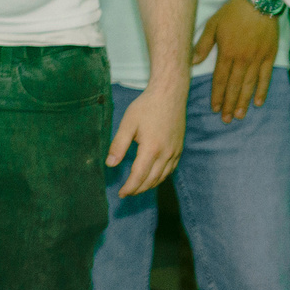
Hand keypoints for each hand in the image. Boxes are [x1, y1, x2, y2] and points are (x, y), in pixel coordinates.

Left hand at [108, 76, 186, 197]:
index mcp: (152, 149)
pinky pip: (170, 169)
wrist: (169, 94)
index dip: (129, 187)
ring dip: (149, 185)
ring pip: (162, 176)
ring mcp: (175, 152)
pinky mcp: (179, 148)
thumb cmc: (146, 107)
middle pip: (151, 180)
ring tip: (136, 187)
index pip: (139, 176)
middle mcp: (166, 154)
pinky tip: (152, 176)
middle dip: (138, 189)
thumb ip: (118, 145)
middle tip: (126, 193)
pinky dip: (160, 176)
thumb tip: (110, 164)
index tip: (121, 194)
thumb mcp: (128, 123)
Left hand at [194, 0, 279, 122]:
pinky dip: (262, 90)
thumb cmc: (232, 13)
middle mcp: (243, 59)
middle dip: (230, 104)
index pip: (220, 79)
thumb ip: (203, 45)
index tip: (214, 108)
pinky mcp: (270, 56)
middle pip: (235, 86)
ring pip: (250, 85)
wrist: (259, 2)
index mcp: (227, 52)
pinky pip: (265, 77)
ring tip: (240, 116)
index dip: (217, 95)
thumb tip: (192, 62)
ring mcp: (258, 59)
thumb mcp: (212, 25)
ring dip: (244, 102)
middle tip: (226, 120)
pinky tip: (258, 102)